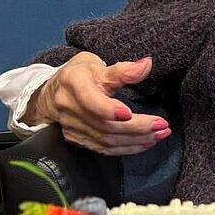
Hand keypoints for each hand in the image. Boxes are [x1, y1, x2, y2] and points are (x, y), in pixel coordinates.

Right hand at [25, 53, 171, 156]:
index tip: (130, 113)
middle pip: (104, 125)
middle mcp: (69, 107)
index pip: (90, 100)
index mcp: (73, 82)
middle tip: (162, 126)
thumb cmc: (79, 75)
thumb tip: (147, 65)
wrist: (53, 93)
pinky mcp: (77, 139)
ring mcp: (71, 126)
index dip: (109, 110)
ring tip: (160, 134)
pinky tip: (145, 143)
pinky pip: (104, 149)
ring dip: (137, 140)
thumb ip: (123, 70)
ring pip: (107, 140)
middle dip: (137, 128)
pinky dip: (128, 148)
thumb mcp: (97, 65)